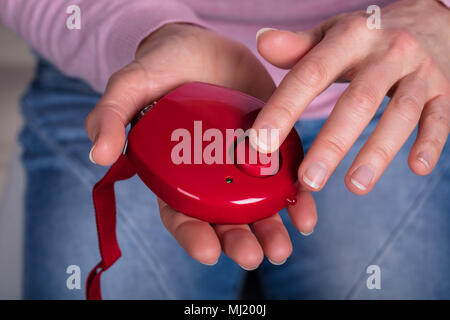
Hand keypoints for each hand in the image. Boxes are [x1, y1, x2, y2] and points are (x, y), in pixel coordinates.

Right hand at [85, 23, 316, 268]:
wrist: (205, 44)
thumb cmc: (164, 66)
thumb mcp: (132, 84)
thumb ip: (112, 115)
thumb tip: (100, 154)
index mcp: (174, 173)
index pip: (180, 214)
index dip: (192, 235)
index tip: (209, 250)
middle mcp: (210, 177)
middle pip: (223, 220)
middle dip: (238, 241)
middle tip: (254, 255)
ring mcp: (242, 165)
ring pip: (256, 208)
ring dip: (271, 231)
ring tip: (281, 248)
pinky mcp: (270, 149)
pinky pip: (284, 179)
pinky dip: (295, 200)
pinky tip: (306, 215)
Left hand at [252, 0, 449, 193]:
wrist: (428, 20)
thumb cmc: (367, 37)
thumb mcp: (332, 35)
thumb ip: (298, 47)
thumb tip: (261, 41)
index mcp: (351, 38)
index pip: (312, 73)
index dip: (285, 107)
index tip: (262, 143)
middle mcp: (387, 53)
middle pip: (358, 100)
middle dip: (332, 143)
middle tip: (308, 179)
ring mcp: (418, 71)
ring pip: (400, 113)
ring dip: (377, 152)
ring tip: (354, 186)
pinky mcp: (443, 89)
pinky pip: (440, 117)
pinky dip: (431, 143)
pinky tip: (416, 168)